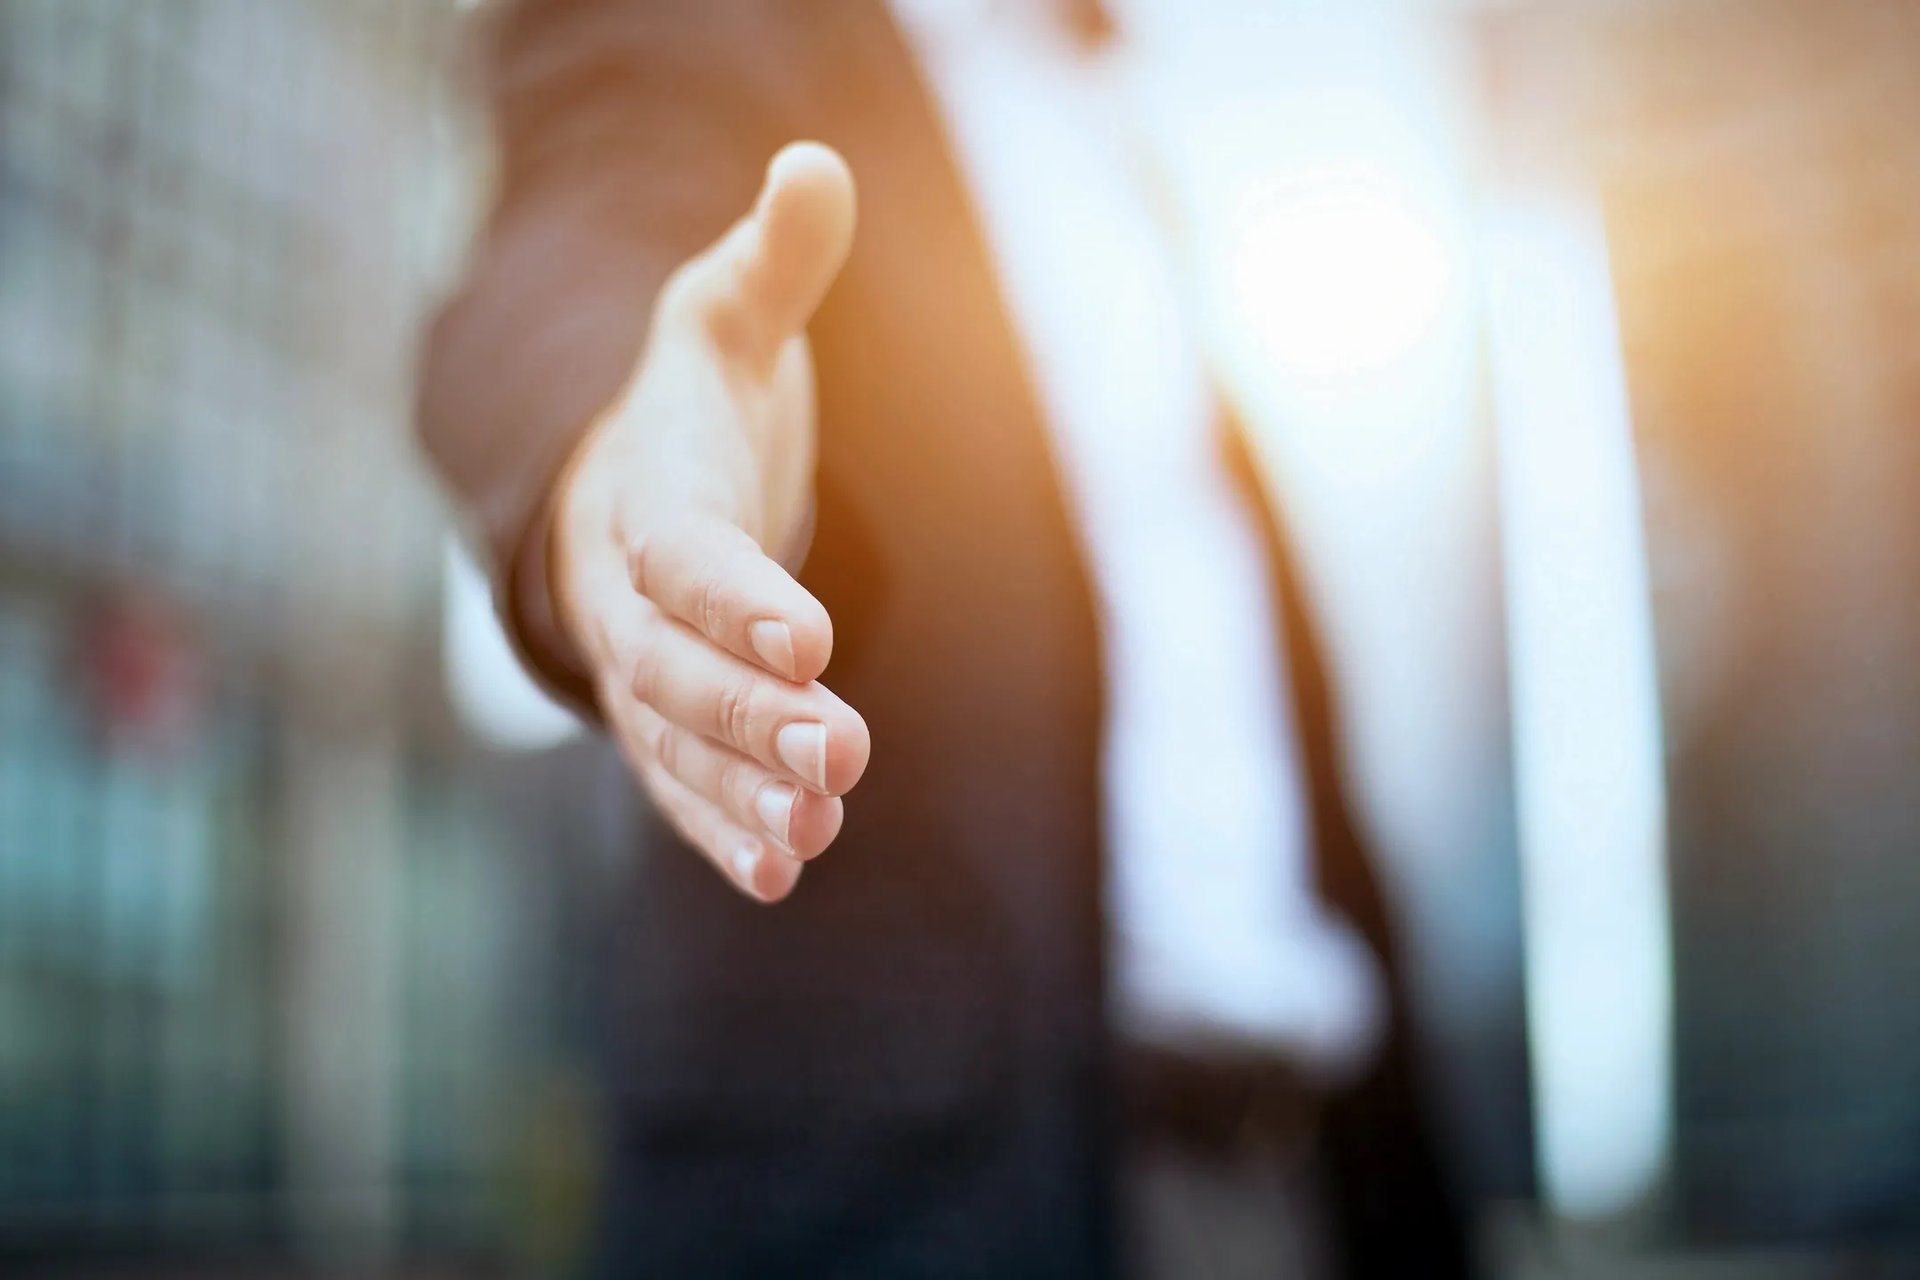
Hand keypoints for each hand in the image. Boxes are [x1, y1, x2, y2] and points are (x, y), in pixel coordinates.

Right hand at [551, 142, 867, 902]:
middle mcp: (632, 598)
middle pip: (677, 668)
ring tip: (812, 833)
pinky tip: (780, 870)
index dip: (736, 596)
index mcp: (650, 495)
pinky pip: (682, 784)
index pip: (685, 553)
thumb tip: (817, 162)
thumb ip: (775, 260)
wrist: (621, 481)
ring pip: (678, 742)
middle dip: (749, 714)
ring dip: (742, 792)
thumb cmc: (692, 398)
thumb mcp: (727, 315)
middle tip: (836, 752)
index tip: (808, 638)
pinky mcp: (667, 722)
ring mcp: (644, 671)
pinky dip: (722, 828)